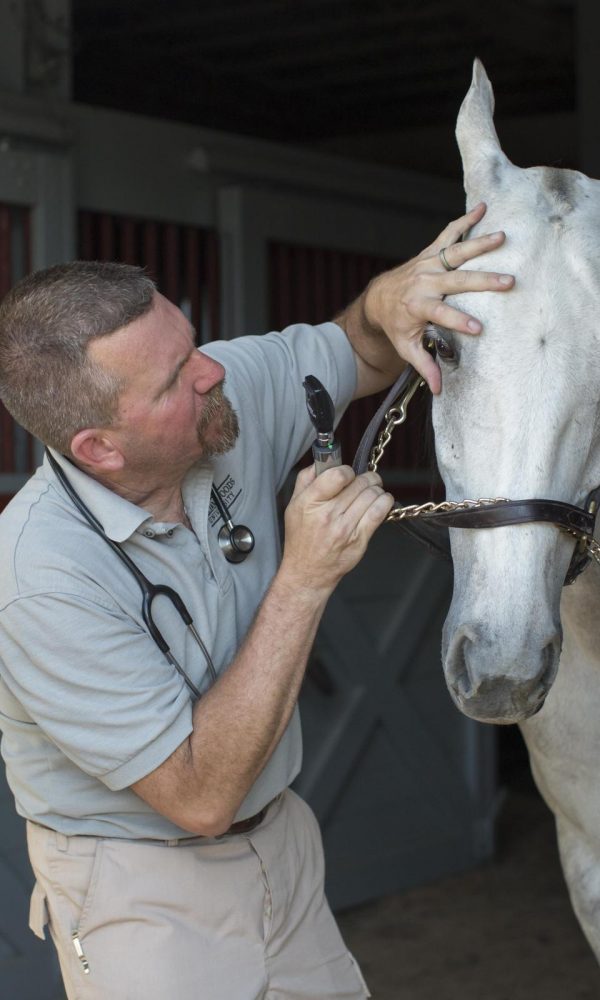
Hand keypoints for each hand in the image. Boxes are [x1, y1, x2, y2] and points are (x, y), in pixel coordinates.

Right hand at [280, 465, 392, 596]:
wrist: (308, 571)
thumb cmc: (301, 538)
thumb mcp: (293, 506)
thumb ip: (306, 479)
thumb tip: (322, 461)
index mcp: (310, 503)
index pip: (338, 475)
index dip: (347, 471)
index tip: (347, 475)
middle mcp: (328, 515)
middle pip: (359, 483)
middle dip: (365, 478)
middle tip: (364, 481)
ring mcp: (345, 528)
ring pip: (372, 494)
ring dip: (375, 489)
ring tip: (371, 492)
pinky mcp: (360, 539)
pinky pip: (380, 511)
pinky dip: (384, 501)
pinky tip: (380, 501)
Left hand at [364, 202, 513, 393]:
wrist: (379, 298)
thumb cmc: (396, 326)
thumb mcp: (406, 348)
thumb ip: (424, 366)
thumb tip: (439, 390)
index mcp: (417, 307)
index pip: (440, 314)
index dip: (457, 321)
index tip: (478, 329)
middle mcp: (423, 282)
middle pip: (455, 281)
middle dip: (482, 282)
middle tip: (508, 282)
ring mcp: (427, 264)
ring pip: (455, 253)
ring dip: (480, 245)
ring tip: (503, 238)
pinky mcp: (430, 252)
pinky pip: (448, 234)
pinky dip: (465, 220)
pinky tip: (483, 208)